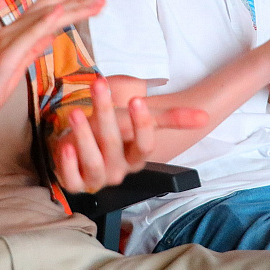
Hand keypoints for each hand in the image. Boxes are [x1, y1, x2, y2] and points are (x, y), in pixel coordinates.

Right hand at [0, 0, 104, 125]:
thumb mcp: (18, 65)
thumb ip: (34, 48)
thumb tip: (50, 35)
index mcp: (15, 35)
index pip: (42, 13)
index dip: (63, 1)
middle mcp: (11, 32)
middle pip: (44, 8)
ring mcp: (8, 41)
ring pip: (41, 17)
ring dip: (67, 6)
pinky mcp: (6, 55)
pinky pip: (28, 35)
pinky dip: (44, 21)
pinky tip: (59, 11)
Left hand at [50, 77, 207, 193]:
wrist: (83, 148)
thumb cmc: (113, 133)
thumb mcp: (139, 123)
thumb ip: (170, 119)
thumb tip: (204, 116)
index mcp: (136, 158)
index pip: (145, 146)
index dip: (142, 125)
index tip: (136, 100)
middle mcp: (119, 171)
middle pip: (114, 144)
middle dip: (105, 114)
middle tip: (98, 85)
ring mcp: (97, 179)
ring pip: (93, 163)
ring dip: (84, 137)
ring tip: (76, 113)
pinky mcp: (75, 184)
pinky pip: (72, 179)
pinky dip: (68, 164)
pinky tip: (66, 145)